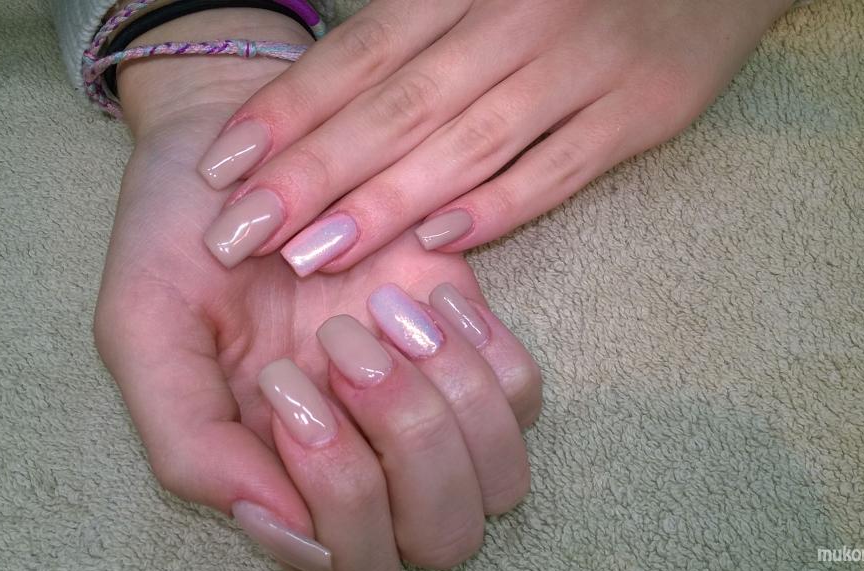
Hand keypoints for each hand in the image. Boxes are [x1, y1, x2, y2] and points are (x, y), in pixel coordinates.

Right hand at [95, 10, 540, 570]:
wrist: (238, 142)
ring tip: (381, 312)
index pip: (351, 560)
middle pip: (441, 534)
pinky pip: (523, 394)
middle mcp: (362, 453)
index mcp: (280, 473)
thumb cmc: (181, 235)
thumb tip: (280, 527)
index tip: (280, 384)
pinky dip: (486, 352)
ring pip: (498, 477)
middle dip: (403, 446)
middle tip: (337, 345)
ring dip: (448, 399)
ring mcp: (423, 400)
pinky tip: (424, 297)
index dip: (333, 492)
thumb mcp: (144, 326)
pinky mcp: (467, 340)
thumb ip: (190, 440)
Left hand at [197, 0, 793, 272]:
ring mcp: (585, 67)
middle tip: (239, 235)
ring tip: (311, 255)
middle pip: (400, 106)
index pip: (362, 52)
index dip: (288, 112)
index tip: (224, 170)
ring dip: (385, 204)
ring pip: (469, 145)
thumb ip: (414, 20)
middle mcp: (521, 17)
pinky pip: (558, 170)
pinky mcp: (640, 113)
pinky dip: (498, 208)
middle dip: (311, 174)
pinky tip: (435, 243)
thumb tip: (319, 79)